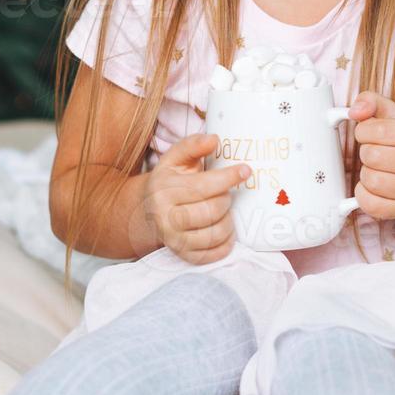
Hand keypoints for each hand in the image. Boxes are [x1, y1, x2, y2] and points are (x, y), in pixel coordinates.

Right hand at [141, 132, 251, 264]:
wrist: (148, 210)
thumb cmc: (170, 180)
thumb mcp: (176, 158)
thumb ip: (193, 145)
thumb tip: (214, 139)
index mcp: (163, 189)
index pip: (203, 186)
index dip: (229, 177)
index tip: (246, 170)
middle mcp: (164, 217)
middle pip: (211, 211)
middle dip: (226, 199)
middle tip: (227, 193)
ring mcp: (173, 239)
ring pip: (215, 234)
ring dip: (229, 221)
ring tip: (226, 211)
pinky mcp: (183, 255)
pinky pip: (213, 254)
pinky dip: (226, 243)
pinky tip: (225, 230)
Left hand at [346, 91, 394, 219]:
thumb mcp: (389, 114)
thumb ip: (370, 101)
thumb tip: (356, 111)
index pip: (378, 129)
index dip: (363, 131)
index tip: (367, 133)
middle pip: (372, 156)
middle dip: (365, 153)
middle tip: (374, 153)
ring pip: (372, 181)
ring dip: (365, 174)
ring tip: (376, 169)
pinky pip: (372, 205)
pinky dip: (364, 196)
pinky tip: (372, 188)